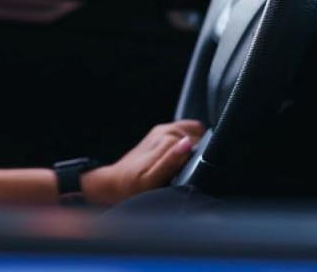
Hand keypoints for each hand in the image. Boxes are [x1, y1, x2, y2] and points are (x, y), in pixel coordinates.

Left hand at [81, 119, 204, 204]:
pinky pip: (185, 135)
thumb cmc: (131, 186)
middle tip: (189, 170)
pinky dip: (189, 145)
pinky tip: (182, 161)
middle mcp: (165, 130)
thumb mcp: (152, 179)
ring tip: (185, 166)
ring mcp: (162, 131)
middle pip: (197, 136)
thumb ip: (172, 160)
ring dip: (195, 148)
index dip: (202, 158)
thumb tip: (188, 144)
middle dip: (199, 152)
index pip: (199, 141)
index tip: (197, 171)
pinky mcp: (160, 136)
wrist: (114, 183)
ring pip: (193, 134)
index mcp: (166, 137)